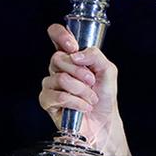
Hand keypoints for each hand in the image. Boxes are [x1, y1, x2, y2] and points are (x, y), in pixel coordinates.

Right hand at [38, 24, 127, 155]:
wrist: (104, 120)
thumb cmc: (104, 95)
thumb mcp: (108, 70)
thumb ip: (95, 56)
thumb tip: (76, 55)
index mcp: (71, 55)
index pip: (56, 34)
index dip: (61, 35)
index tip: (73, 46)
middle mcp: (58, 67)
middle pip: (58, 58)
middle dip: (81, 72)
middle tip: (92, 82)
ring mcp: (50, 83)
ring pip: (60, 78)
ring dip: (82, 90)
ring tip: (90, 98)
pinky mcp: (47, 101)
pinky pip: (59, 96)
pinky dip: (76, 102)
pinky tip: (83, 106)